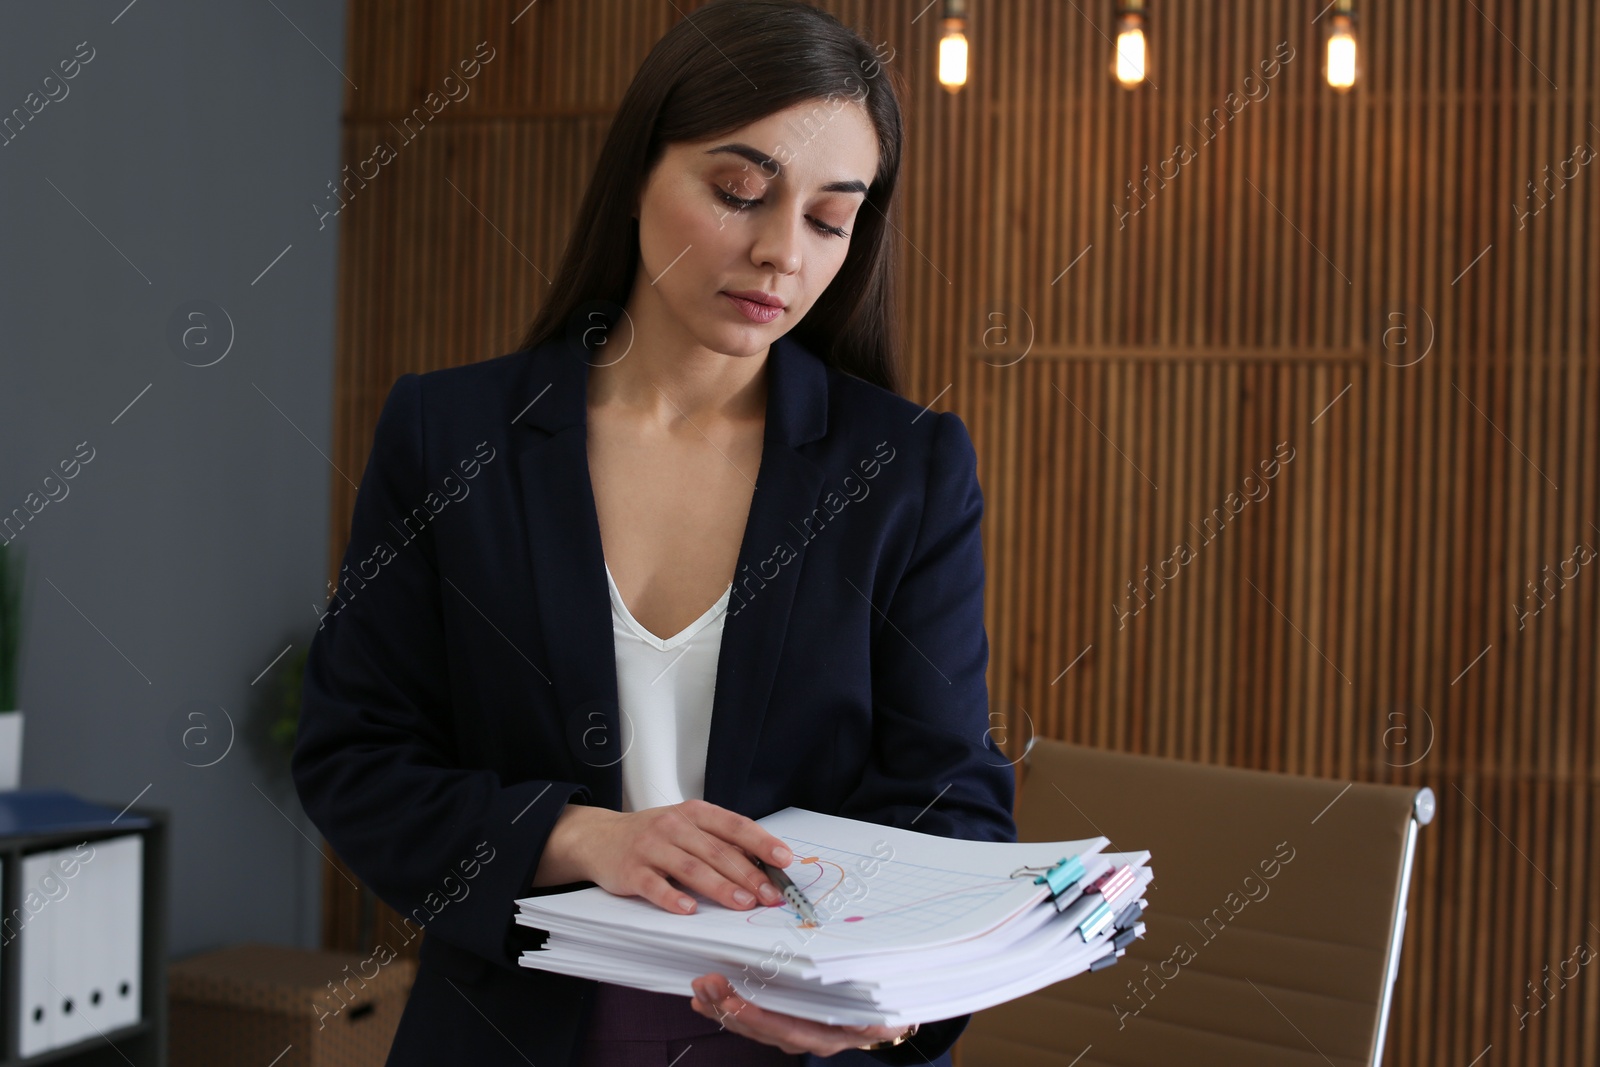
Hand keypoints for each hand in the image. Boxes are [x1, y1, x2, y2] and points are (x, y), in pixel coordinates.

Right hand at [540, 798, 788, 913]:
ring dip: (719, 887)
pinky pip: (655, 886)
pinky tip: (689, 909)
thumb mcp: (686, 828)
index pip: (734, 825)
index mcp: (694, 813)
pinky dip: (673, 898)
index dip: (761, 842)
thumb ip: (719, 843)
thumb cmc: (654, 835)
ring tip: (742, 903)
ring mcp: (651, 848)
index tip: (784, 860)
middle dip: (748, 874)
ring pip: (691, 867)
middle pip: (717, 851)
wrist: (599, 837)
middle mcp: (674, 826)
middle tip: (770, 895)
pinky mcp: (631, 871)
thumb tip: (762, 866)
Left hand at [689, 973, 911, 1055]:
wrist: (886, 1014)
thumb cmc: (883, 1008)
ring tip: (701, 988)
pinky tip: (707, 999)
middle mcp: (804, 1037)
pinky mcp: (784, 1020)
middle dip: (729, 1008)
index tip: (733, 1002)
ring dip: (723, 1007)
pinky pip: (751, 1019)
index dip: (758, 1018)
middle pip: (760, 1028)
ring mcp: (792, 1031)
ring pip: (751, 1024)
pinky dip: (728, 1008)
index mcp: (826, 1035)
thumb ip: (875, 1021)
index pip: (786, 1029)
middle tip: (706, 985)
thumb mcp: (887, 1014)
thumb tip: (870, 1024)